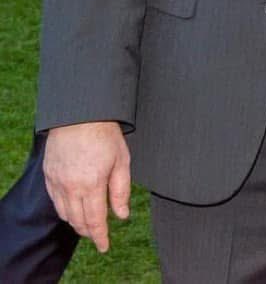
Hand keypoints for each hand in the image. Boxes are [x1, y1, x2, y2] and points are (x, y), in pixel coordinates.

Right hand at [43, 122, 130, 252]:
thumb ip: (121, 190)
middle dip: (89, 231)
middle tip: (98, 235)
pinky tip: (73, 208)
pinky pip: (55, 201)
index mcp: (91, 185)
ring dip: (76, 222)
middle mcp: (70, 187)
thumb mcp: (122, 160)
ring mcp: (57, 182)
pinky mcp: (48, 175)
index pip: (95, 221)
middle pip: (78, 221)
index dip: (100, 237)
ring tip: (87, 223)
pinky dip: (64, 209)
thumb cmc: (105, 134)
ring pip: (64, 213)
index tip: (105, 246)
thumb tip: (121, 215)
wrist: (80, 114)